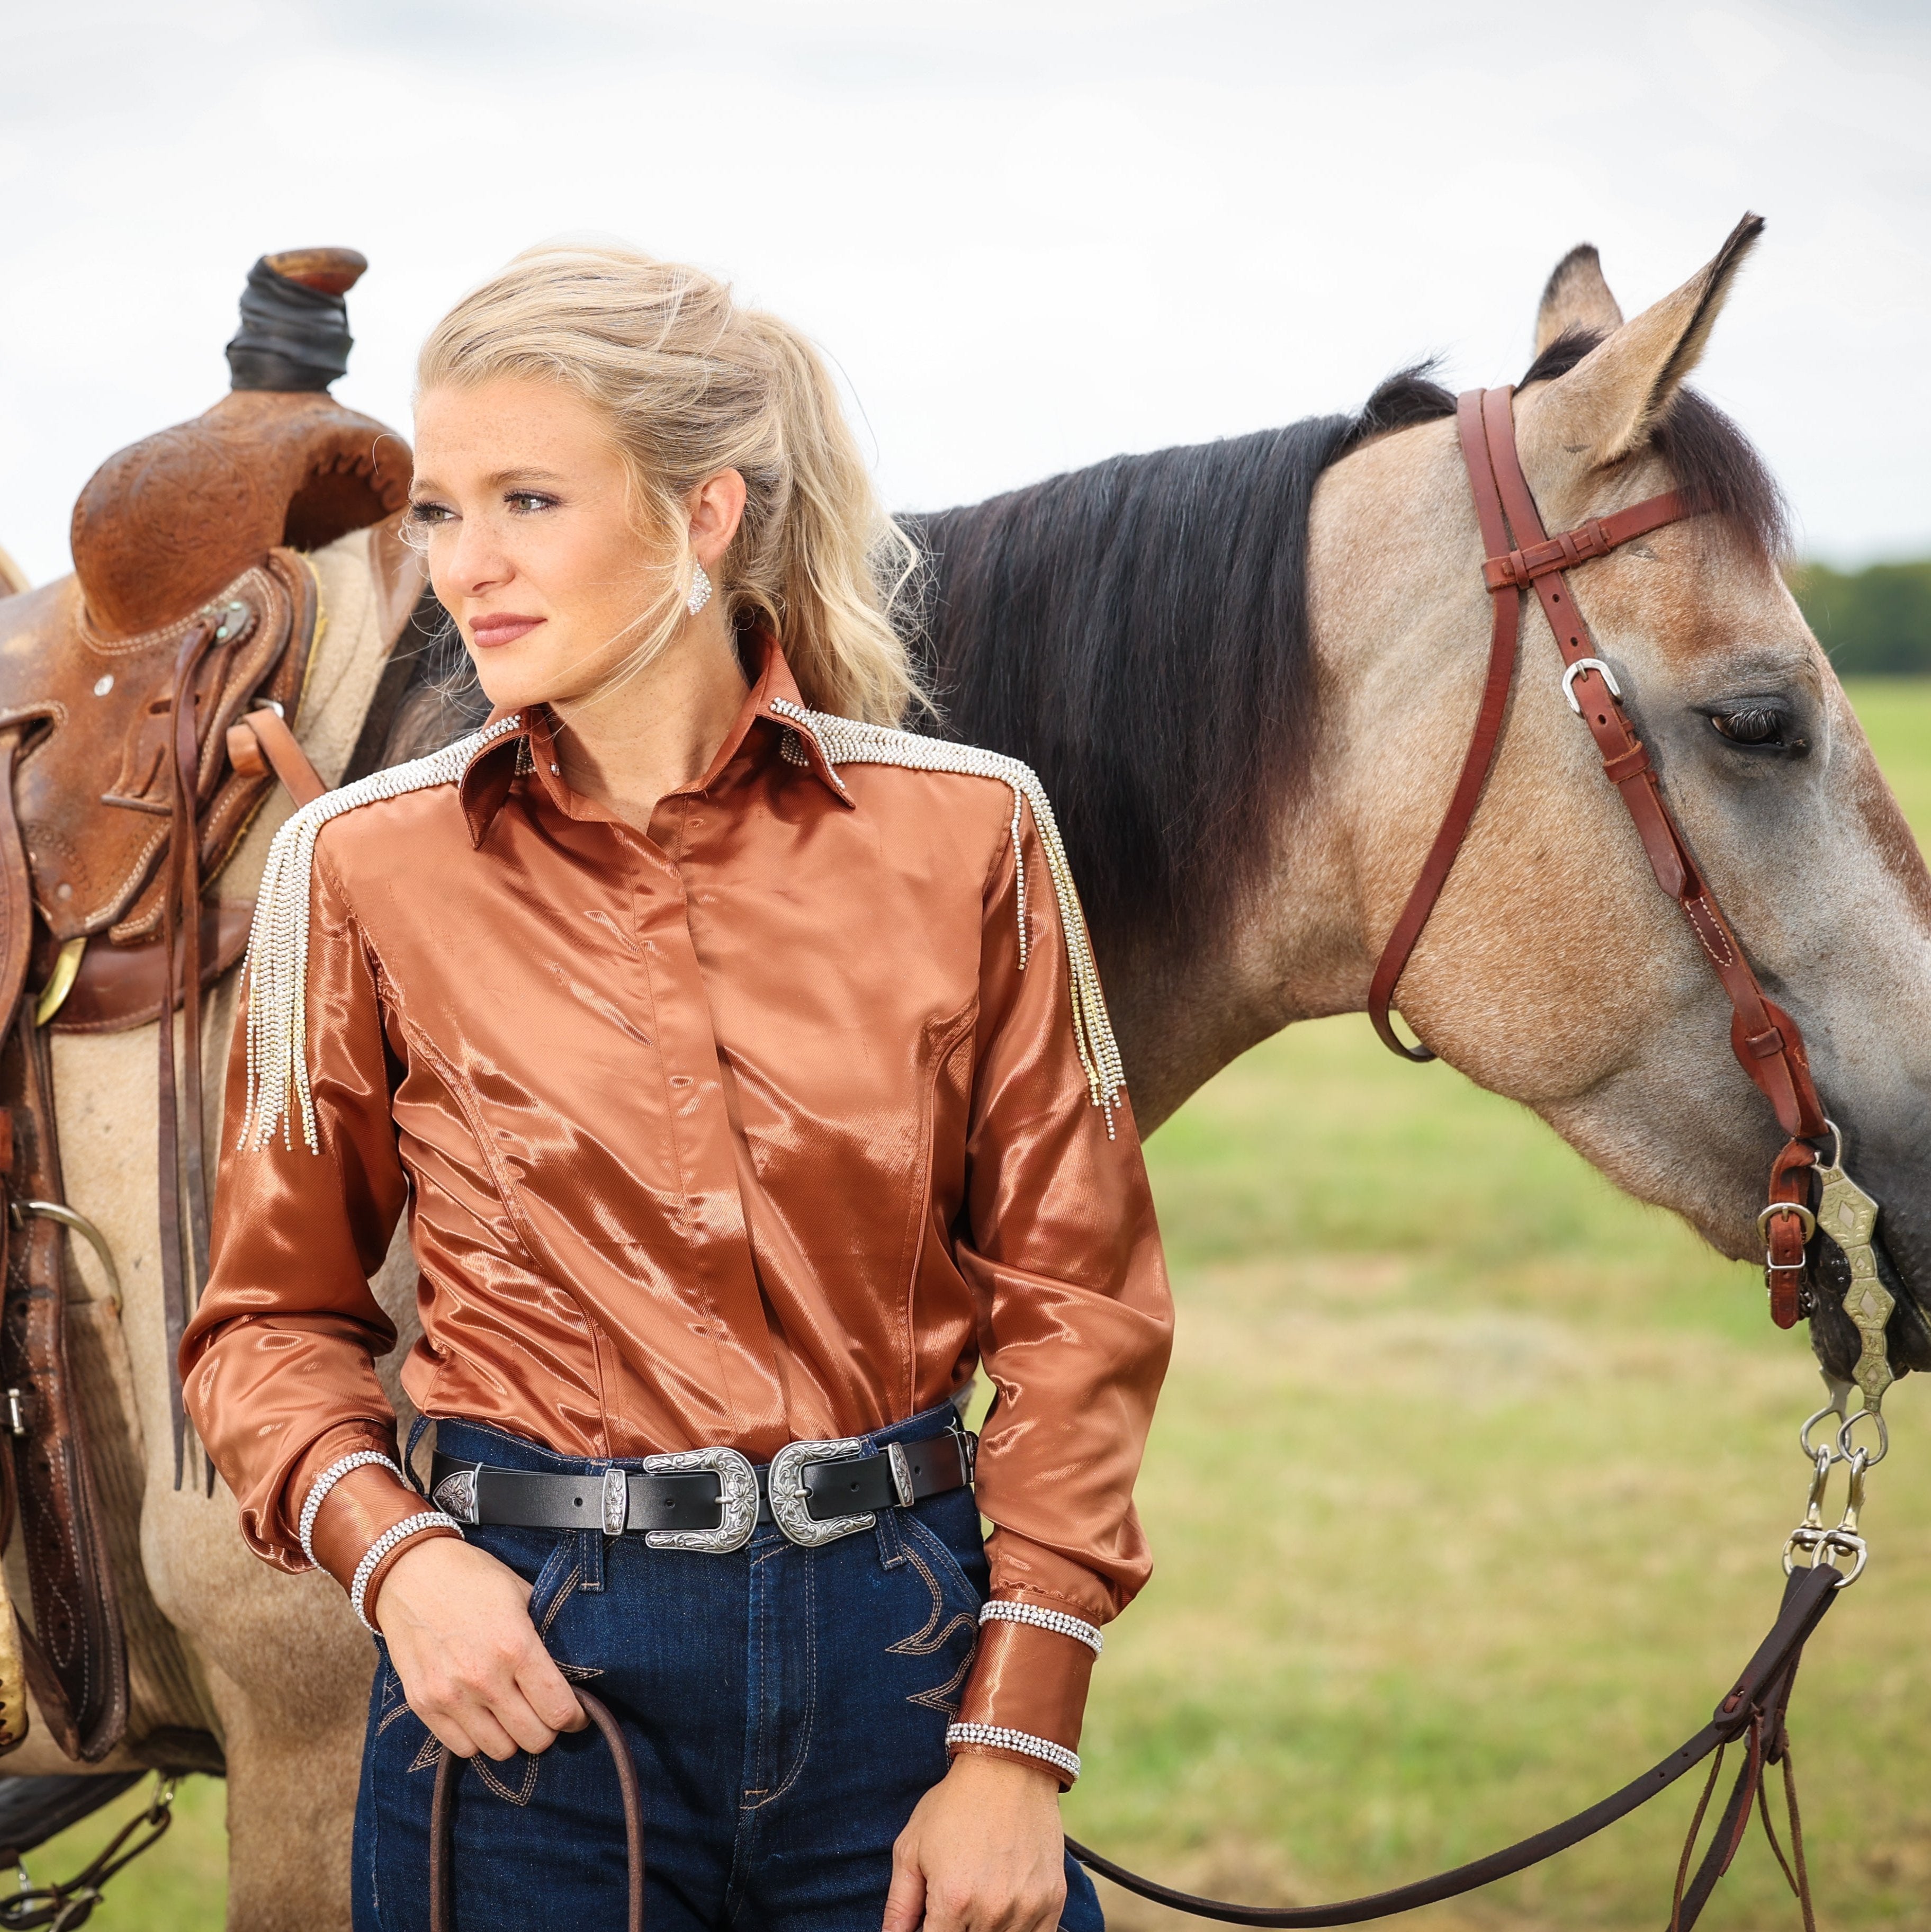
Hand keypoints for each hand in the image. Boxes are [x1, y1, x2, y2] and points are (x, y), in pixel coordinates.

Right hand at [375, 1536, 587, 1760]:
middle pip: (533, 1738)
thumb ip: (544, 1634)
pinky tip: (483, 1716)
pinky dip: (478, 1739)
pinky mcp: (423, 1705)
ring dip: (513, 1737)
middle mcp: (483, 1678)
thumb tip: (569, 1670)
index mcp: (515, 1646)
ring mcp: (450, 1696)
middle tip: (545, 1713)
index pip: (558, 1709)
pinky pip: (462, 1748)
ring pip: (499, 1750)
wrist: (411, 1573)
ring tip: (513, 1714)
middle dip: (548, 1729)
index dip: (575, 1717)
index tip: (576, 1714)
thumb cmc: (471, 1578)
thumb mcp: (522, 1594)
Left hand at [884, 1753, 1065, 1931]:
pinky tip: (1005, 1909)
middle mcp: (992, 1912)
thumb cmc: (955, 1803)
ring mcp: (1027, 1909)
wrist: (1009, 1768)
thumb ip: (899, 1903)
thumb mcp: (911, 1847)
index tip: (933, 1919)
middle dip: (957, 1928)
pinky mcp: (1053, 1901)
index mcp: (953, 1901)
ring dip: (986, 1930)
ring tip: (979, 1897)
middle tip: (954, 1905)